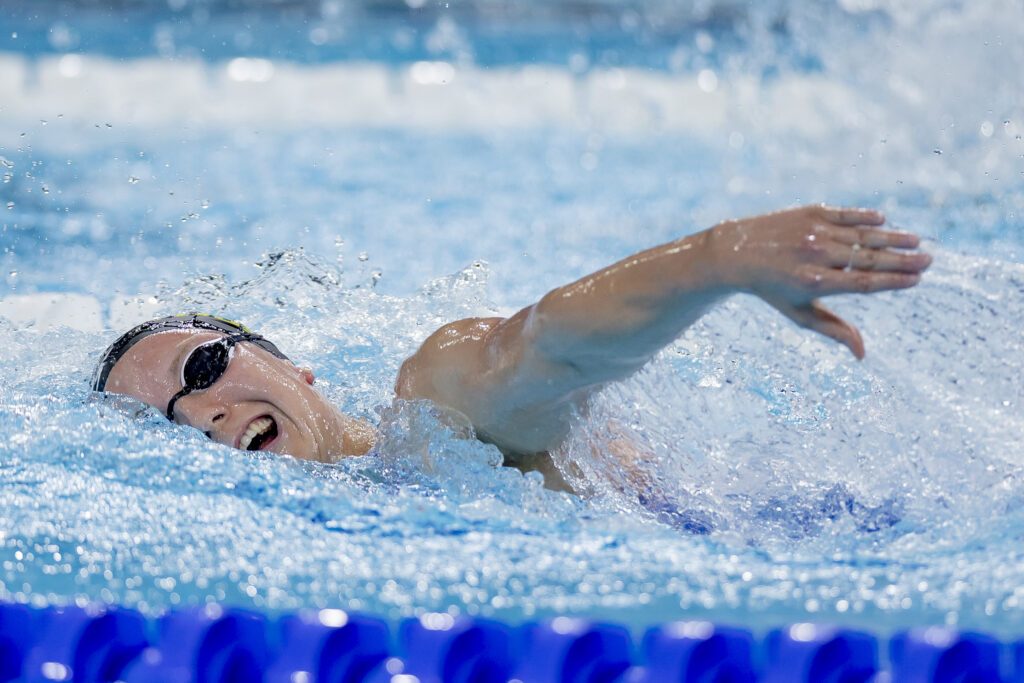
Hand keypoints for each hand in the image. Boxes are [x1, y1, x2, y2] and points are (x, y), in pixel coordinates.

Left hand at [706, 205, 931, 358]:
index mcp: (815, 284)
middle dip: (903, 260)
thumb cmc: (773, 290)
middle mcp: (816, 256)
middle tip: (929, 261)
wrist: (736, 253)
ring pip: (862, 235)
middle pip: (870, 259)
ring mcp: (814, 232)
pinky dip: (866, 217)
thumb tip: (862, 355)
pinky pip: (846, 215)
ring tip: (916, 242)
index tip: (917, 280)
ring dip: (892, 238)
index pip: (864, 283)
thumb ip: (833, 331)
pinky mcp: (810, 212)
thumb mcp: (799, 314)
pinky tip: (884, 222)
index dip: (893, 281)